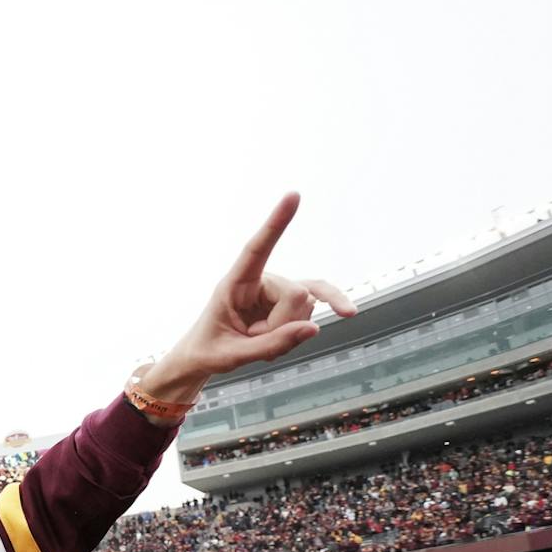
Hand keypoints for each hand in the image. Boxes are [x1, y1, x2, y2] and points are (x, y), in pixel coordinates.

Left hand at [143, 194, 355, 400]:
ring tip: (259, 339)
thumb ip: (271, 344)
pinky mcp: (288, 301)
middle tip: (253, 339)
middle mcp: (259, 279)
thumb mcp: (233, 355)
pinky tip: (347, 312)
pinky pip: (314, 302)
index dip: (276, 223)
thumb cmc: (209, 350)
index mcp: (234, 283)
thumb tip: (314, 328)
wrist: (203, 357)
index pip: (256, 248)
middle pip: (295, 294)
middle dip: (282, 326)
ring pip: (306, 305)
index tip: (293, 195)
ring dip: (288, 333)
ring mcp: (276, 289)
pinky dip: (326, 308)